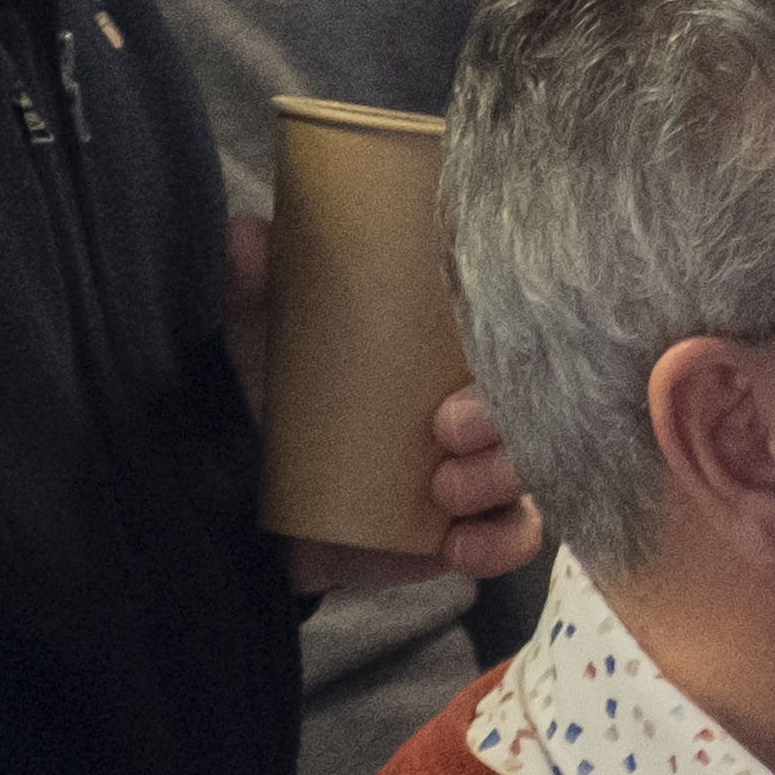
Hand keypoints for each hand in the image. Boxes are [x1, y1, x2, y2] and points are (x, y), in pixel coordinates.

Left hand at [226, 211, 550, 591]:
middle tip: (447, 425)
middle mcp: (474, 403)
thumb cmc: (266, 410)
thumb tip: (246, 230)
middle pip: (539, 397)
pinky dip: (500, 542)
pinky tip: (458, 543)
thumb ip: (252, 289)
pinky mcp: (463, 533)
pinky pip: (514, 538)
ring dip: (504, 474)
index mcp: (441, 348)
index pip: (512, 325)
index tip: (482, 333)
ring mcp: (475, 469)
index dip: (523, 324)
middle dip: (509, 415)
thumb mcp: (258, 344)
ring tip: (445, 487)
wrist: (235, 511)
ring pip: (535, 467)